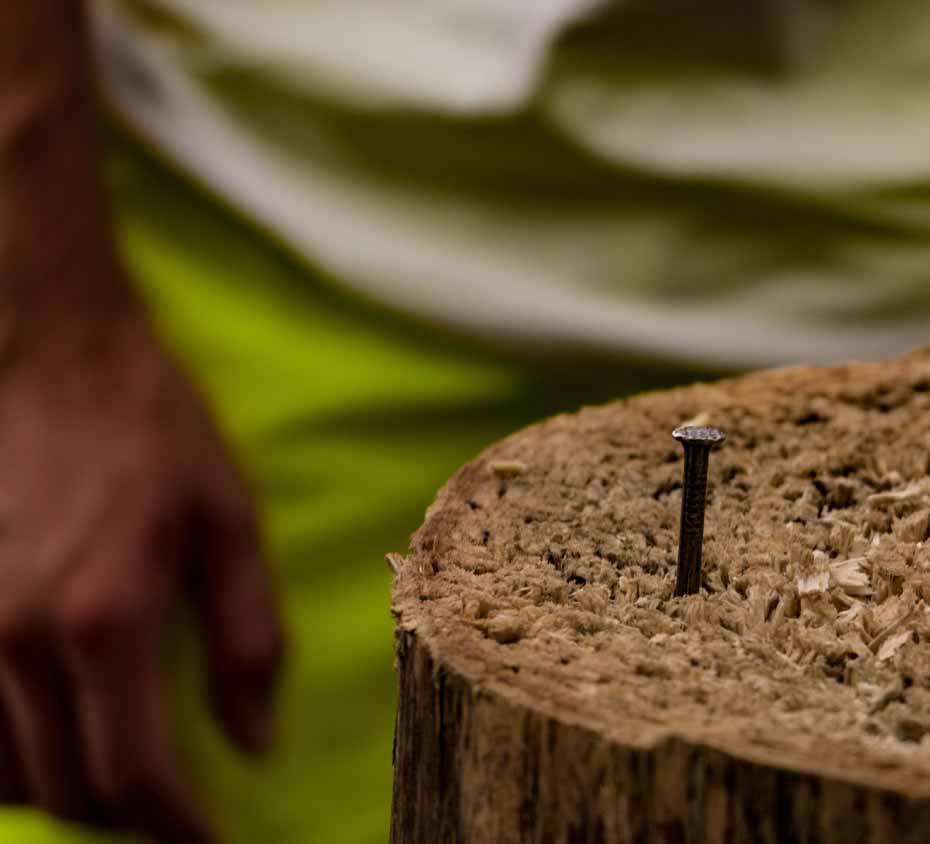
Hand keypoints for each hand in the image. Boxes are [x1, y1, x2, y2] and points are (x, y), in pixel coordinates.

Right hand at [0, 306, 282, 842]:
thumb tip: (255, 744)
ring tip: (116, 778)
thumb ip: (247, 641)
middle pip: (66, 791)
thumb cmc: (149, 432)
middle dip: (127, 819)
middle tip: (172, 809)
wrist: (45, 352)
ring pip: (2, 775)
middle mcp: (15, 639)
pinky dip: (4, 758)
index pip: (134, 778)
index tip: (208, 843)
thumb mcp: (229, 524)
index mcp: (104, 620)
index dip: (176, 831)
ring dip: (63, 792)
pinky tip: (45, 739)